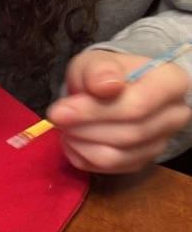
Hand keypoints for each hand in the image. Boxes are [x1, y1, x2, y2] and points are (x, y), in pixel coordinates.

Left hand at [48, 48, 190, 172]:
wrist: (111, 90)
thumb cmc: (106, 74)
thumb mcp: (97, 61)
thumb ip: (100, 69)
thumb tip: (105, 86)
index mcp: (172, 82)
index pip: (138, 105)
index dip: (94, 111)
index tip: (59, 110)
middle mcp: (174, 116)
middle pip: (128, 134)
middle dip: (84, 128)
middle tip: (57, 118)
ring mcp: (160, 143)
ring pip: (116, 157)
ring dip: (81, 144)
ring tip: (64, 128)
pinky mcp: (141, 162)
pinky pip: (108, 170)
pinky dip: (82, 157)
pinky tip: (73, 140)